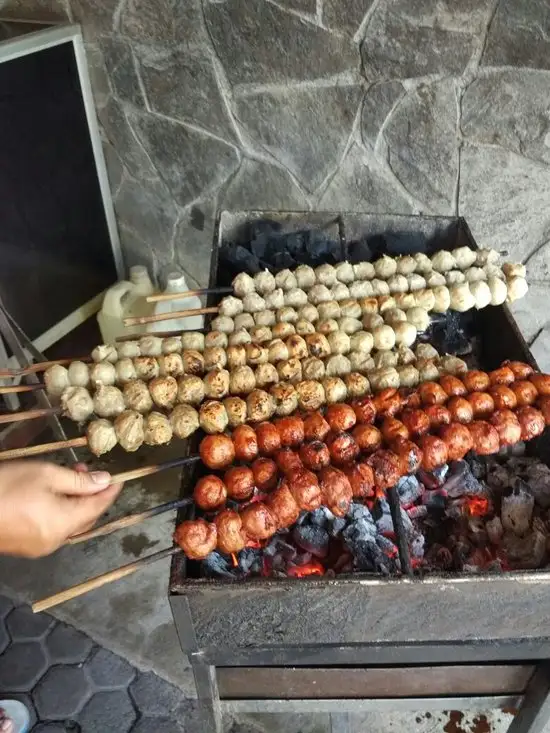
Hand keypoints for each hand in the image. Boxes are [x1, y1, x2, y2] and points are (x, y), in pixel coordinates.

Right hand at [0, 461, 122, 557]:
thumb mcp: (45, 475)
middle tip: (86, 470)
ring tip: (68, 477)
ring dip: (74, 502)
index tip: (120, 477)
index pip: (98, 507)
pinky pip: (52, 528)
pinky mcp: (25, 546)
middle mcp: (55, 540)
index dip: (110, 491)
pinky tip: (50, 494)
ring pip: (68, 524)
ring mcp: (39, 547)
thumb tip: (105, 481)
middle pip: (85, 518)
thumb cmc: (5, 488)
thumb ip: (79, 481)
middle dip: (90, 495)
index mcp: (63, 524)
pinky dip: (59, 512)